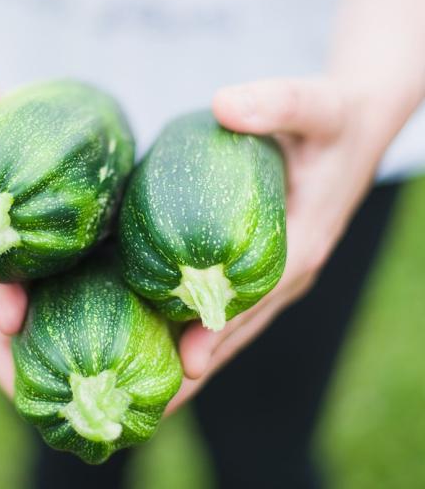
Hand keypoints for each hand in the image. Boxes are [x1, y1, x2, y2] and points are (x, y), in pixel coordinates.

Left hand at [167, 76, 415, 413]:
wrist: (356, 122)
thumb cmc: (333, 117)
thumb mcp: (313, 104)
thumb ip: (276, 103)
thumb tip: (224, 105)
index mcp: (304, 241)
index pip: (257, 297)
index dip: (222, 329)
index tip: (185, 365)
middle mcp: (291, 267)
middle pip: (240, 325)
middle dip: (200, 363)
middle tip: (151, 404)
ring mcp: (279, 270)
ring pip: (234, 323)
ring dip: (196, 355)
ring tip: (150, 391)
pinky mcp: (267, 262)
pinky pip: (232, 304)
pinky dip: (200, 326)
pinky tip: (165, 338)